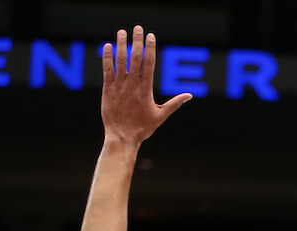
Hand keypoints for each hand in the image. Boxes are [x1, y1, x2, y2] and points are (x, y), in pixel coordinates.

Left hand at [101, 26, 190, 144]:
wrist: (122, 136)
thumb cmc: (143, 128)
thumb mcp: (161, 115)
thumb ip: (175, 103)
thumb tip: (189, 96)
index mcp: (146, 90)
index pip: (149, 64)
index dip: (150, 48)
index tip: (150, 36)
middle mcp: (132, 85)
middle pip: (135, 58)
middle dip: (137, 41)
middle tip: (138, 28)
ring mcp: (119, 86)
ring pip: (120, 61)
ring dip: (121, 44)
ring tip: (122, 32)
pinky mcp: (107, 89)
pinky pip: (107, 69)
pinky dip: (107, 57)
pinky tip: (108, 46)